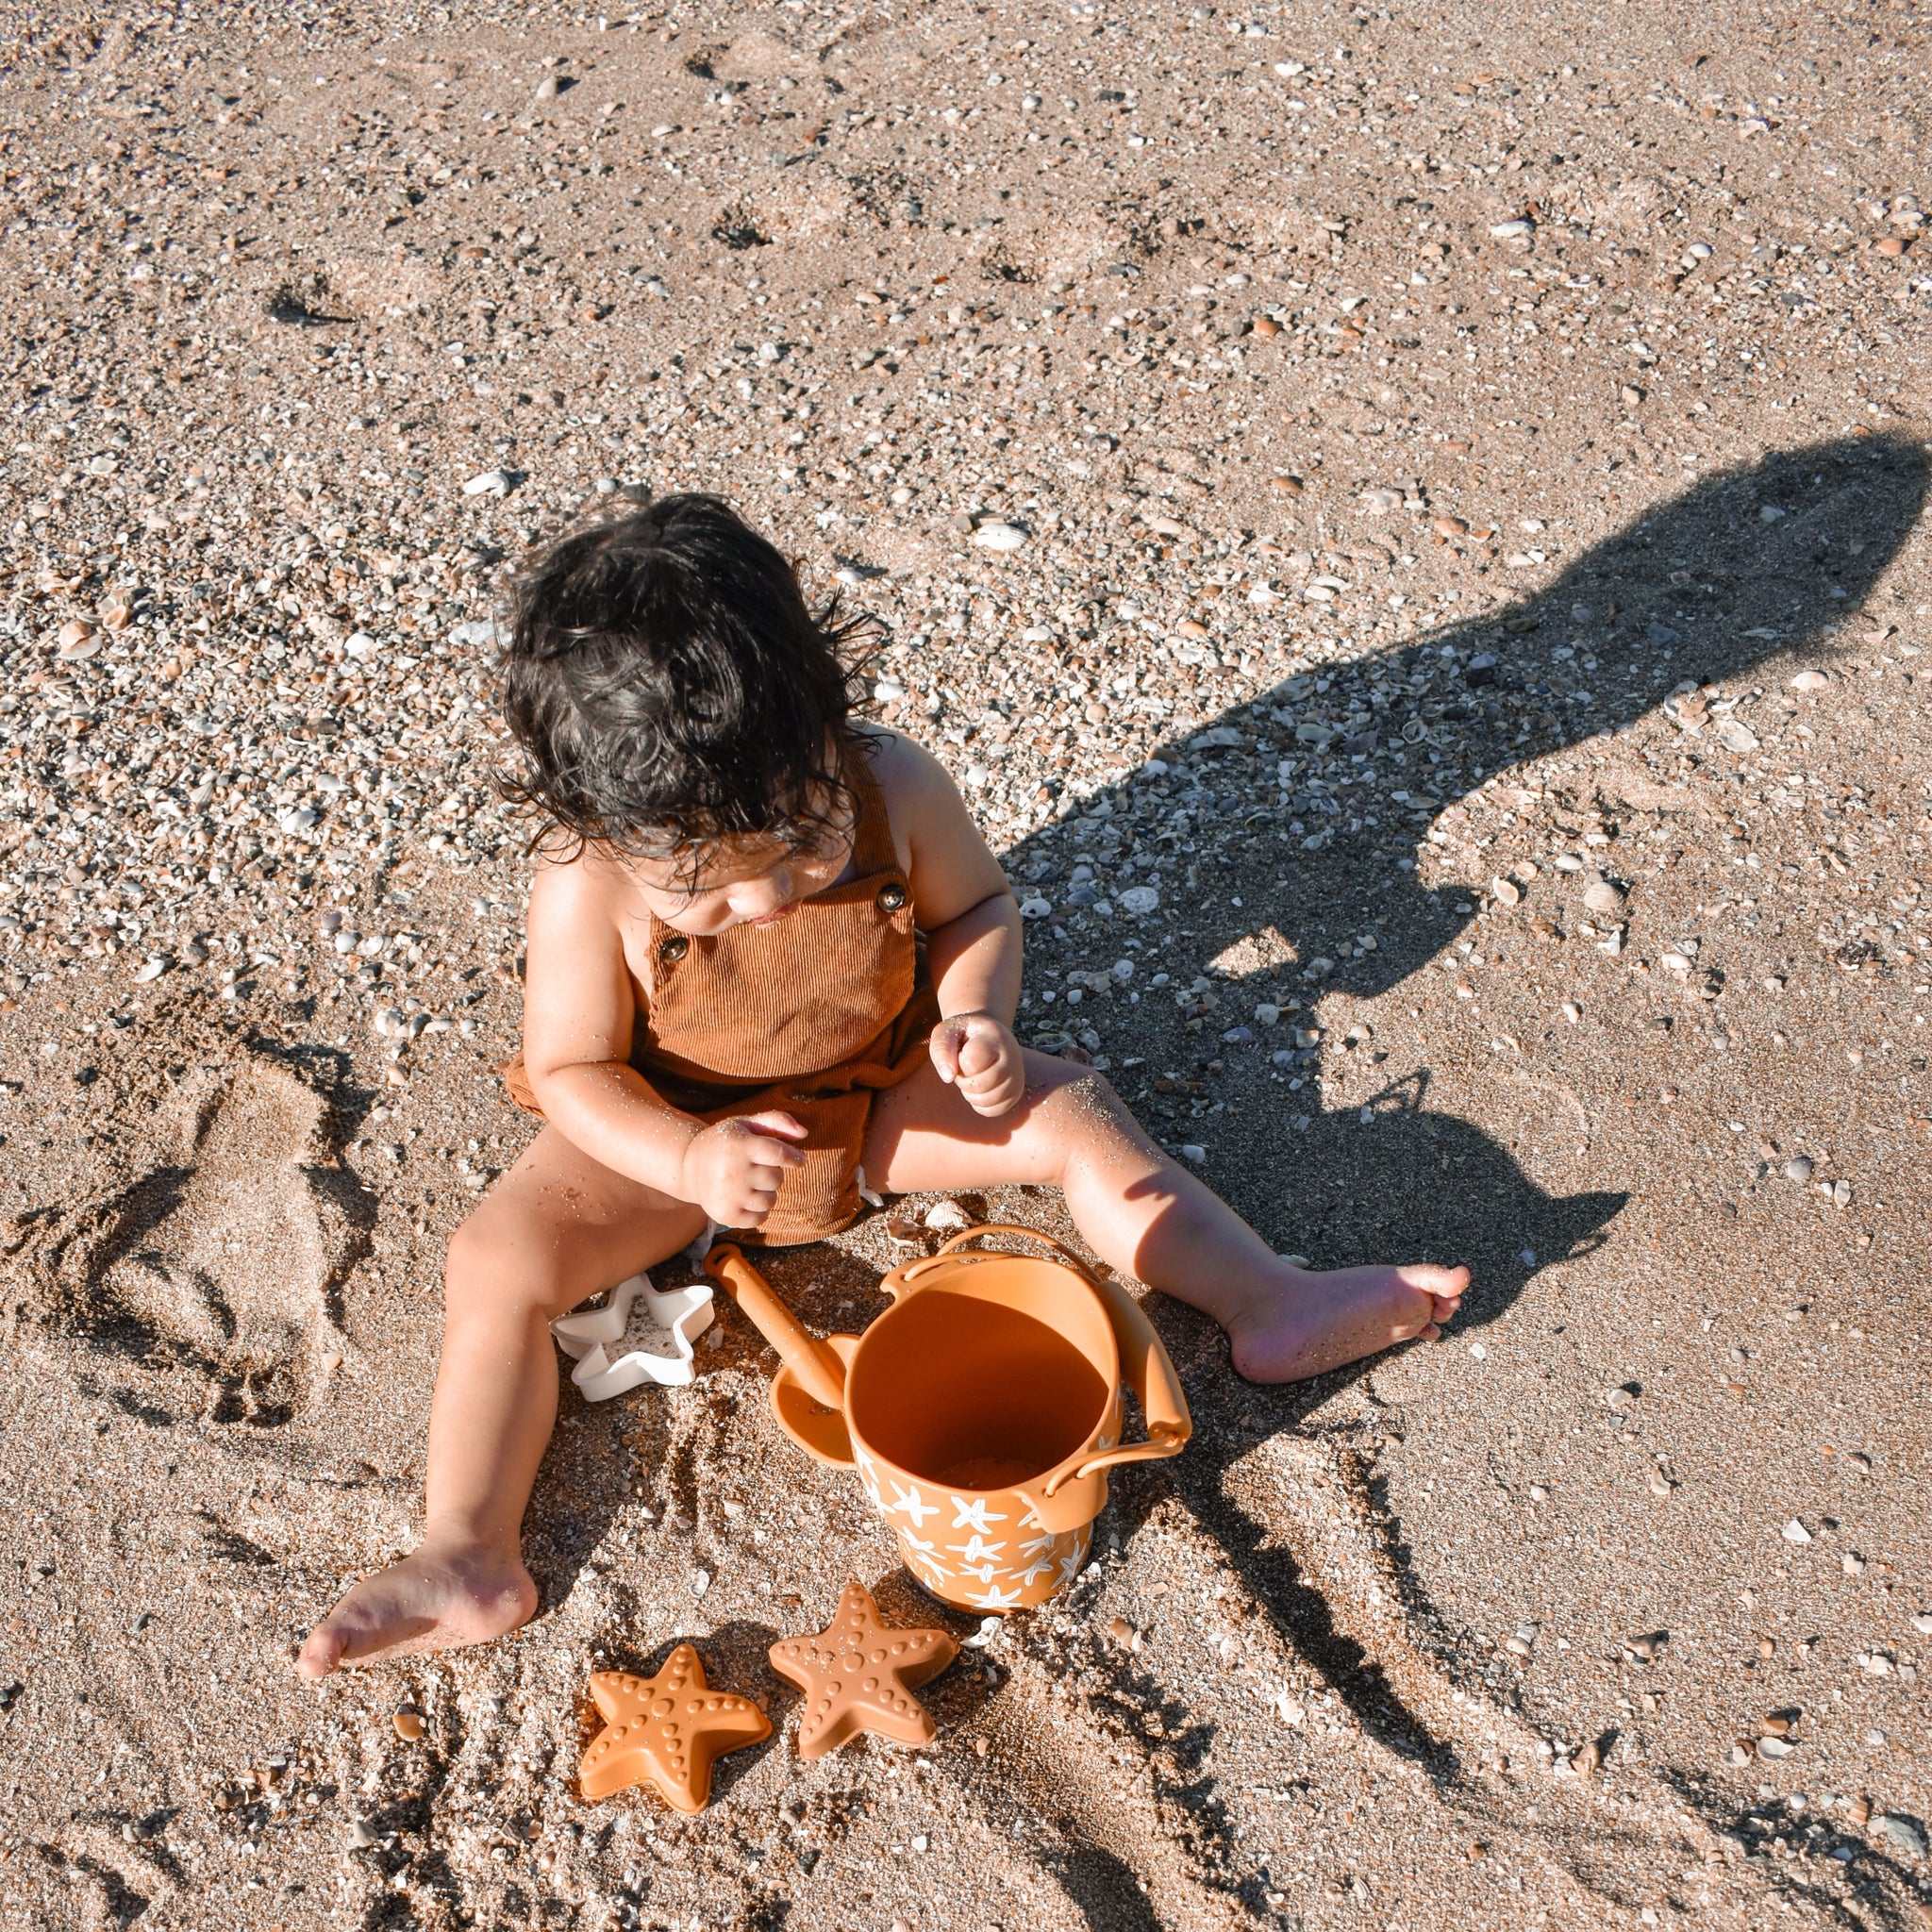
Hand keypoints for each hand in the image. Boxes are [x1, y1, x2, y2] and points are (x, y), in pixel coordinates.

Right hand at [678, 1112, 806, 1225]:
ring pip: (770, 1200)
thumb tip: (804, 1133)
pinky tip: (745, 1198)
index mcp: (738, 1145)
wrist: (688, 1166)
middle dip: (774, 1173)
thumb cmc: (726, 1142)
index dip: (795, 1158)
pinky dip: (759, 1210)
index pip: (779, 1154)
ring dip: (767, 1192)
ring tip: (749, 1183)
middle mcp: (732, 1171)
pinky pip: (760, 1218)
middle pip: (776, 1178)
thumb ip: (778, 1121)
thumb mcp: (747, 1124)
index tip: (800, 1160)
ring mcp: (727, 1195)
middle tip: (758, 1167)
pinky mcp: (725, 1214)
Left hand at [930, 1011, 1025, 1117]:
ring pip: (987, 1100)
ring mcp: (1016, 1076)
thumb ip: (942, 1048)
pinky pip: (993, 1110)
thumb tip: (948, 1077)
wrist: (986, 1036)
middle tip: (962, 1070)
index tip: (962, 1052)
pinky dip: (979, 1104)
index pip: (973, 1061)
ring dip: (970, 1094)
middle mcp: (1012, 1056)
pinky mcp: (1015, 1093)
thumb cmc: (963, 1034)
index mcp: (994, 1037)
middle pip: (981, 1085)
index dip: (960, 1062)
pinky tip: (978, 1088)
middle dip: (963, 1081)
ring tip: (970, 1077)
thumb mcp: (947, 1032)